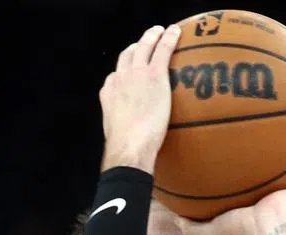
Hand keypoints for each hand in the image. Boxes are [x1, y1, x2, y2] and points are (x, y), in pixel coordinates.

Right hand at [99, 24, 181, 172]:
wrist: (129, 147)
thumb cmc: (126, 152)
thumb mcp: (118, 139)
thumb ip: (125, 133)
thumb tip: (134, 145)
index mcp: (109, 94)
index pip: (114, 76)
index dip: (123, 71)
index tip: (131, 71)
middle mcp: (119, 79)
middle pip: (126, 55)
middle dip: (136, 47)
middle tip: (146, 43)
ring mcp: (135, 75)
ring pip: (143, 46)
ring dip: (152, 36)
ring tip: (161, 32)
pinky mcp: (153, 75)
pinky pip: (162, 50)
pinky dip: (169, 38)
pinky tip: (177, 32)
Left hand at [178, 173, 285, 234]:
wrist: (270, 229)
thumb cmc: (244, 231)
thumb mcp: (215, 228)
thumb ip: (195, 227)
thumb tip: (175, 220)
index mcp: (256, 218)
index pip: (253, 204)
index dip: (249, 195)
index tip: (244, 182)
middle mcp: (276, 211)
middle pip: (276, 194)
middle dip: (274, 182)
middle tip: (267, 165)